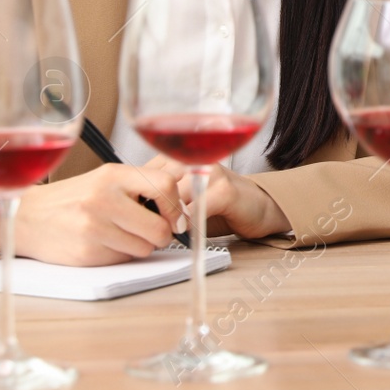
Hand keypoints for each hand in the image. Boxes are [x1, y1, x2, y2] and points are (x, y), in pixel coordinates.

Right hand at [0, 163, 186, 265]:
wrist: (30, 218)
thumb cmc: (75, 198)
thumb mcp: (106, 179)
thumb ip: (142, 184)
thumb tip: (185, 193)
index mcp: (113, 175)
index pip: (166, 185)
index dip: (177, 205)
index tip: (175, 215)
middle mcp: (104, 199)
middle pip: (160, 227)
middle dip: (162, 234)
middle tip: (152, 230)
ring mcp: (94, 227)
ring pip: (145, 247)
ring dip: (141, 245)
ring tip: (122, 234)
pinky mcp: (87, 252)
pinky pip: (124, 259)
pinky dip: (121, 254)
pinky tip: (105, 243)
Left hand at [145, 155, 289, 239]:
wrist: (259, 208)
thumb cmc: (218, 205)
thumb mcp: (183, 196)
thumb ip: (159, 196)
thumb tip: (130, 211)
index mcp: (181, 157)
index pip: (144, 174)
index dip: (139, 199)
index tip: (140, 216)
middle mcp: (195, 158)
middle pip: (156, 186)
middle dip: (152, 211)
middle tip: (154, 228)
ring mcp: (210, 172)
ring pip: (172, 199)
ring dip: (169, 221)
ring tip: (172, 231)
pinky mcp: (224, 190)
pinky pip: (193, 211)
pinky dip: (187, 226)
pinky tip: (190, 231)